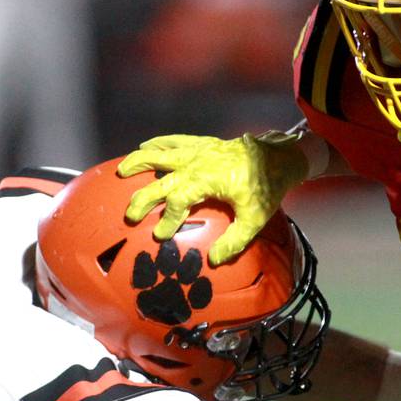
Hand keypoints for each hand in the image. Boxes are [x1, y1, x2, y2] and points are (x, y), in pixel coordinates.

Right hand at [119, 132, 308, 264]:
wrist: (278, 157)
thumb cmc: (266, 188)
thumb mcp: (254, 219)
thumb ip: (234, 241)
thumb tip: (214, 260)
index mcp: (207, 181)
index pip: (178, 201)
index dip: (168, 219)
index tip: (161, 235)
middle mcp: (197, 163)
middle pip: (162, 180)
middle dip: (144, 198)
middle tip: (130, 214)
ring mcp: (198, 151)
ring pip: (162, 154)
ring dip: (140, 162)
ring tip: (122, 170)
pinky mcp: (203, 143)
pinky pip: (175, 140)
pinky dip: (159, 143)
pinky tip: (145, 146)